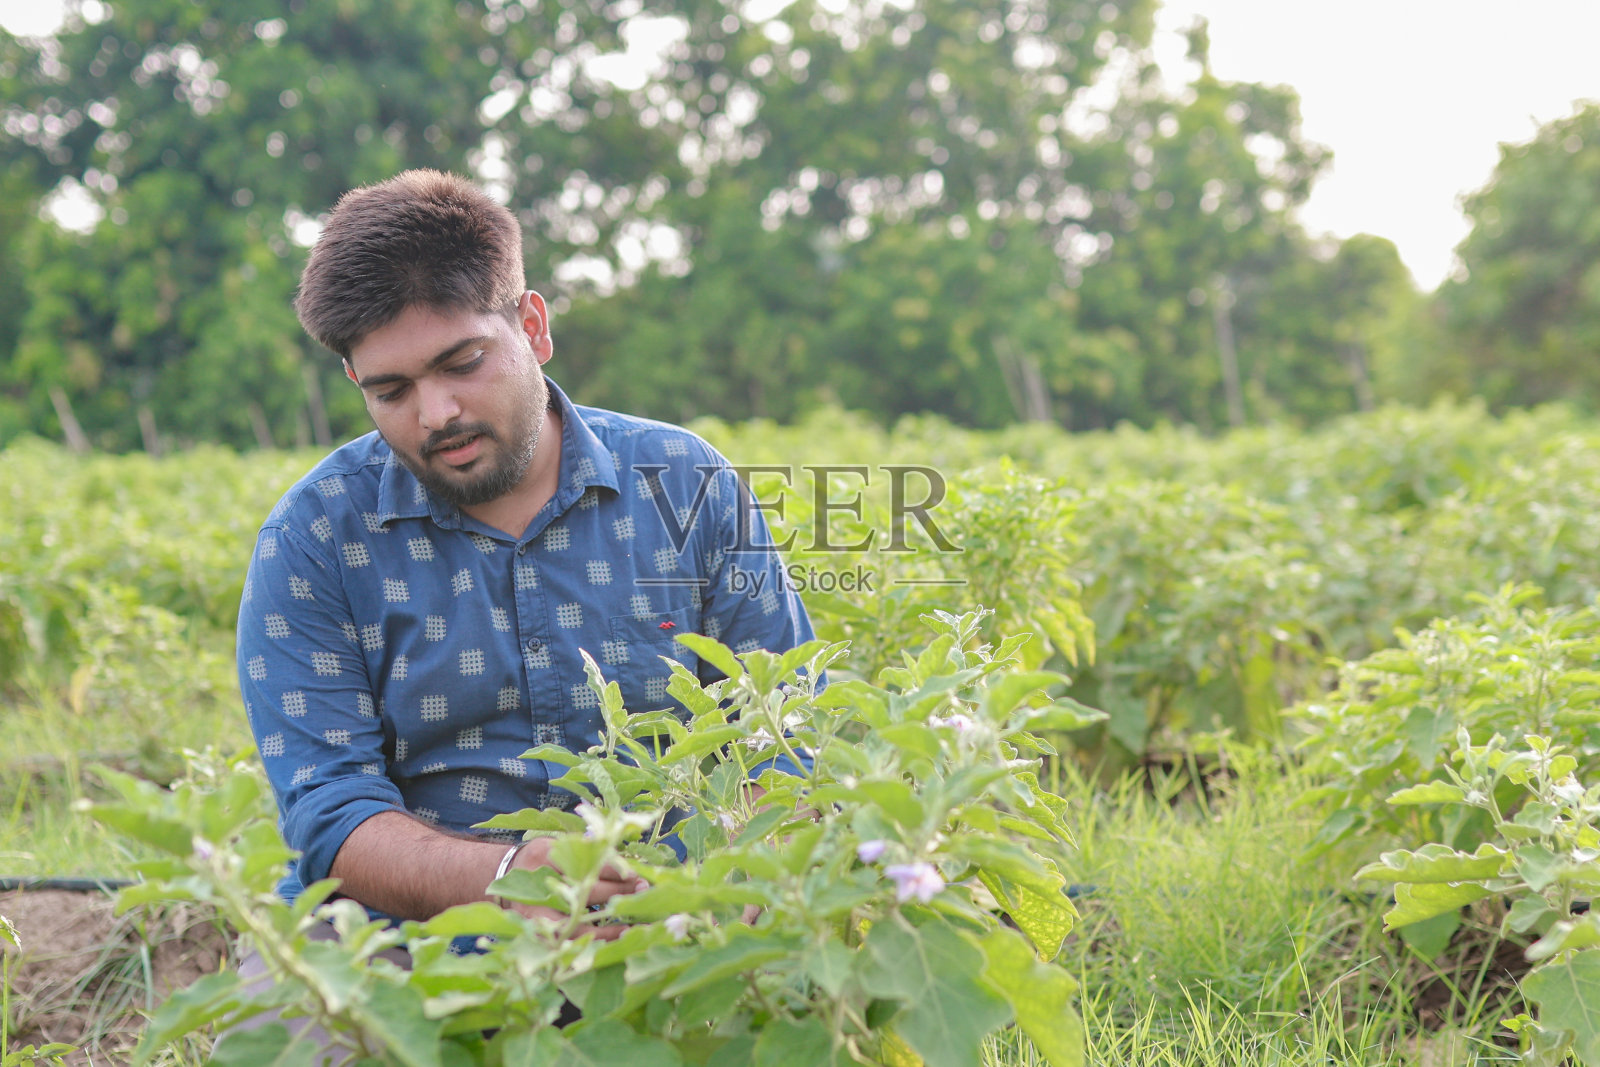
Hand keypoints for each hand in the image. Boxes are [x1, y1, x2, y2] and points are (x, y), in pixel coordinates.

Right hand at [504, 837, 646, 940]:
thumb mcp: (560, 845)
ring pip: (580, 921)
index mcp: (546, 854)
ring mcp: (535, 910)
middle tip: (644, 892)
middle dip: (619, 893)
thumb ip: (587, 852)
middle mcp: (538, 882)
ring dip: (612, 924)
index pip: (587, 863)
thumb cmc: (545, 860)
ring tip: (636, 922)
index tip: (636, 875)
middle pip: (586, 890)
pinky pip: (570, 940)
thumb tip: (630, 867)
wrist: (505, 877)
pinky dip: (595, 941)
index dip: (614, 870)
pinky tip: (615, 938)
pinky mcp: (536, 931)